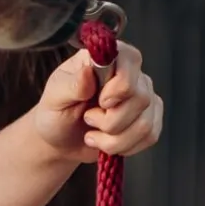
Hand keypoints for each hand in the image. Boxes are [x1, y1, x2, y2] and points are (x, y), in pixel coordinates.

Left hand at [31, 40, 162, 166]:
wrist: (62, 140)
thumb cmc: (56, 113)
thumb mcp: (54, 98)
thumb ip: (71, 85)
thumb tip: (88, 72)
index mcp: (105, 58)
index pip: (130, 60)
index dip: (120, 86)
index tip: (101, 102)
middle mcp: (130, 73)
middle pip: (141, 98)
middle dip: (110, 121)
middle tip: (88, 119)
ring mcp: (143, 95)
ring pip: (145, 123)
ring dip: (114, 140)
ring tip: (93, 135)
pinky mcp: (150, 118)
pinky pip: (149, 136)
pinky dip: (124, 147)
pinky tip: (107, 143)